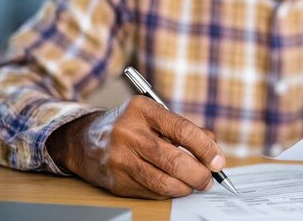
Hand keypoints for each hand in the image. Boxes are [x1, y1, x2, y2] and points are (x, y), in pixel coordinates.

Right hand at [46, 96, 224, 198]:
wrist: (84, 140)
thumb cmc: (129, 125)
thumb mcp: (154, 116)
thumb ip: (185, 129)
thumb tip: (214, 148)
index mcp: (142, 110)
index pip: (182, 130)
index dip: (206, 148)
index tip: (218, 160)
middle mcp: (128, 133)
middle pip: (174, 161)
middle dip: (199, 174)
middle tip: (209, 178)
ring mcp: (120, 159)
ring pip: (164, 182)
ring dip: (187, 187)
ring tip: (195, 184)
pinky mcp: (116, 182)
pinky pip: (152, 192)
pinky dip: (169, 191)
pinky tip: (173, 185)